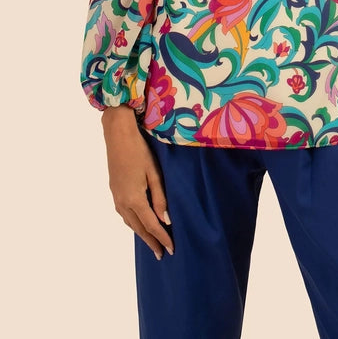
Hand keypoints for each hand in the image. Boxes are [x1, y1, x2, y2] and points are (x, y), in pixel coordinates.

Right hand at [101, 105, 173, 259]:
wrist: (117, 136)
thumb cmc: (139, 151)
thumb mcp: (154, 173)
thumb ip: (159, 198)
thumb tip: (165, 220)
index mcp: (134, 199)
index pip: (151, 225)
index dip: (162, 238)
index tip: (171, 249)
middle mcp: (122, 202)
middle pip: (139, 228)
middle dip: (151, 242)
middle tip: (162, 254)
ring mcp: (116, 197)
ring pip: (130, 223)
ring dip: (141, 234)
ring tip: (152, 242)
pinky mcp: (114, 191)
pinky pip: (124, 214)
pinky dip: (133, 223)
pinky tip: (139, 223)